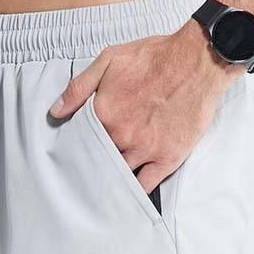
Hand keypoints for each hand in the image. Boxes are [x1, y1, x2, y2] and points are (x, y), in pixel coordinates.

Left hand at [49, 20, 239, 192]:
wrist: (198, 60)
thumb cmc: (157, 57)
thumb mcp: (110, 60)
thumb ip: (79, 87)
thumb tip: (56, 111)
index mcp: (104, 113)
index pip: (79, 142)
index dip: (75, 149)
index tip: (72, 156)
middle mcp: (121, 135)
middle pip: (97, 162)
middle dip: (90, 168)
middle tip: (83, 176)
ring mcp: (144, 149)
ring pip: (118, 175)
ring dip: (109, 181)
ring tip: (101, 189)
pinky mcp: (166, 158)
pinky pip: (144, 186)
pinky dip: (133, 192)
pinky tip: (125, 195)